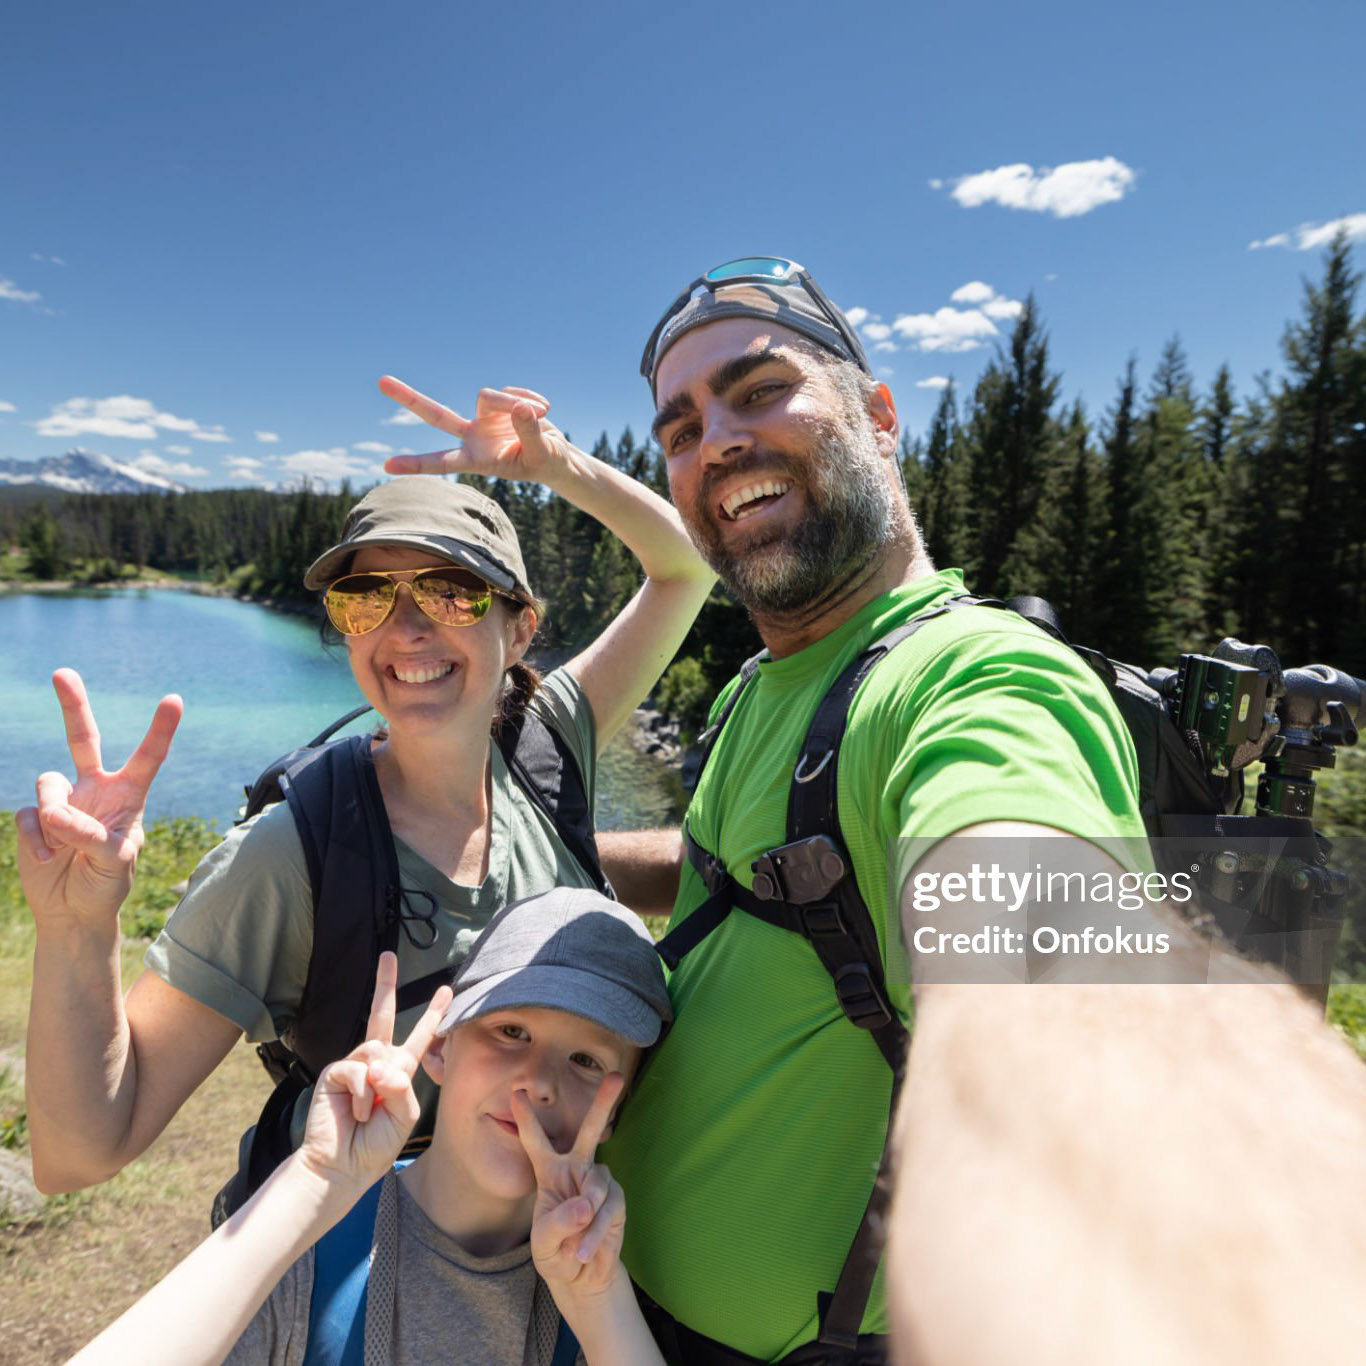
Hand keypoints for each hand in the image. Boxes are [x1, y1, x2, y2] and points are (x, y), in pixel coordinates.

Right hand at [15, 669, 181, 937]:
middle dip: (72, 704)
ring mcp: (62, 801)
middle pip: (82, 739)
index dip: (160, 729)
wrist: (73, 912)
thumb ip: (90, 836)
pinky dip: (36, 841)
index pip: (147, 757)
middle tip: (62, 672)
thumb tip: (54, 814)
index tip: (174, 699)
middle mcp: (95, 790)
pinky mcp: (33, 818)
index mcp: (128, 796)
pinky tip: (47, 860)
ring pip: (49, 785)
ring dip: (54, 816)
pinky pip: (27, 817)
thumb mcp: (113, 863)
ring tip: (64, 849)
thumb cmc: (106, 885)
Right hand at [297, 952, 452, 1198]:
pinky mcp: (335, 1072)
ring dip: (380, 1084)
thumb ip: (402, 1087)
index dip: (432, 1014)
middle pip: (381, 1015)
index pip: (419, 1038)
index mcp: (398, 1071)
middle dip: (385, 983)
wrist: (342, 1167)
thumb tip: (380, 1063)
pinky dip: (363, 1095)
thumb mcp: (404, 1115)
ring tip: (372, 1112)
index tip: (446, 990)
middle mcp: (376, 1062)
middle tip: (388, 956)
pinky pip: (358, 1069)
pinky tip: (358, 1113)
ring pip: (376, 1049)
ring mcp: (354, 1065)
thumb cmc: (375, 1146)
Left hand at [378, 377, 575, 488]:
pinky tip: (544, 409)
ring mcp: (483, 418)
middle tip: (380, 381)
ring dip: (516, 402)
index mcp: (477, 460)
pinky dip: (530, 397)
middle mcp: (473, 437)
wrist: (555, 456)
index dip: (416, 464)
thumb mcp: (542, 454)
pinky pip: (510, 391)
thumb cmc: (545, 463)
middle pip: (437, 415)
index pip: (443, 463)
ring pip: (489, 397)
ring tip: (542, 413)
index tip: (386, 466)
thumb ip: (531, 433)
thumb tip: (521, 407)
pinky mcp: (498, 403)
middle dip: (410, 399)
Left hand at [515, 1073, 627, 1300]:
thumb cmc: (555, 1252)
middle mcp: (576, 1169)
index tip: (517, 1093)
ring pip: (595, 1188)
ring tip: (575, 1249)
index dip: (527, 1119)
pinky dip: (595, 1234)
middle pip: (590, 1131)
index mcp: (549, 1172)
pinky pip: (607, 1209)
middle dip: (603, 1104)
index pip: (536, 1142)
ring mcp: (598, 1183)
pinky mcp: (616, 1200)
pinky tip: (586, 1251)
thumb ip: (559, 1223)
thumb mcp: (544, 1243)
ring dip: (585, 1222)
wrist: (582, 1278)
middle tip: (616, 1077)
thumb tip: (586, 1204)